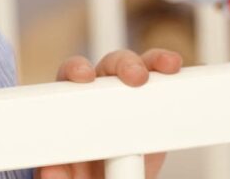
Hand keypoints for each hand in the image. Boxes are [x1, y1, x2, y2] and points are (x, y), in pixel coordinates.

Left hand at [37, 48, 182, 178]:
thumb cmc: (78, 170)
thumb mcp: (62, 171)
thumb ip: (53, 170)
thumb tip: (52, 172)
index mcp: (71, 101)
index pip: (71, 74)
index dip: (77, 70)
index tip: (85, 76)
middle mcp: (99, 92)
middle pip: (109, 65)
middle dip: (122, 64)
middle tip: (135, 77)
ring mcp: (128, 96)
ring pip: (139, 67)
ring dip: (152, 62)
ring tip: (167, 66)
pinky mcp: (153, 108)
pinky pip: (163, 83)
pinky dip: (170, 74)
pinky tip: (178, 70)